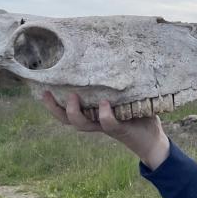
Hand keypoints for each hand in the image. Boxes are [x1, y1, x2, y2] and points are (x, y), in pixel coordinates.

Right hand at [43, 91, 170, 169]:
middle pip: (67, 120)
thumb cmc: (140, 115)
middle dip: (54, 108)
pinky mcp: (120, 130)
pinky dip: (105, 115)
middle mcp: (95, 122)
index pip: (68, 111)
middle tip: (47, 93)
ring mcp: (106, 127)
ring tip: (73, 97)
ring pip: (83, 124)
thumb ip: (119, 84)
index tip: (42, 89)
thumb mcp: (127, 97)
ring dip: (75, 112)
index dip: (53, 103)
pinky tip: (104, 104)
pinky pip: (109, 124)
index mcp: (93, 114)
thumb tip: (117, 56)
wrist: (154, 140)